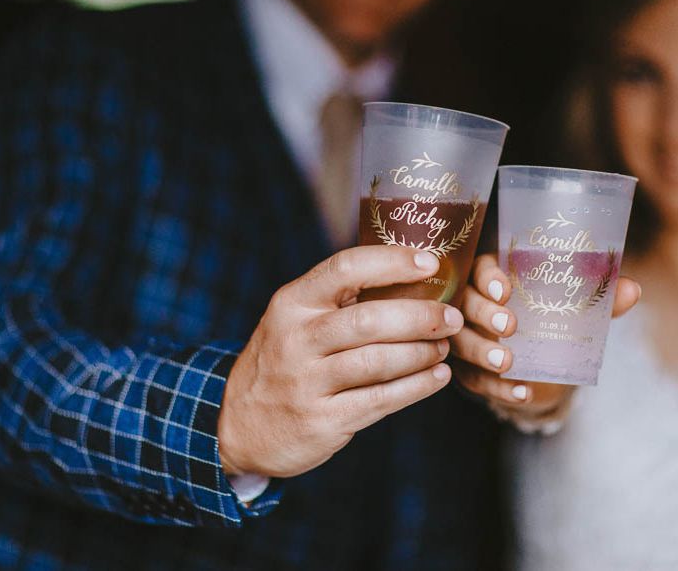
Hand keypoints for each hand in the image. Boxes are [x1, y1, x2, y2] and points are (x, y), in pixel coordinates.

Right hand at [218, 246, 462, 477]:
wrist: (237, 424)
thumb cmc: (281, 362)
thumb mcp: (292, 321)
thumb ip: (336, 301)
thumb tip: (409, 279)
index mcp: (292, 303)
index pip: (344, 269)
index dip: (391, 262)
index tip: (430, 263)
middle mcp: (296, 339)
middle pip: (368, 319)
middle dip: (420, 316)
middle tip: (451, 316)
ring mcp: (306, 382)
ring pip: (378, 361)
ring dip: (421, 353)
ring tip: (444, 347)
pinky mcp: (321, 420)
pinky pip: (379, 400)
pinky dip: (416, 387)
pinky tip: (436, 377)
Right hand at [451, 253, 640, 419]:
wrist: (536, 357)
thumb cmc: (547, 318)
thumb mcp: (569, 306)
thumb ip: (596, 299)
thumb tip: (631, 290)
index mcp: (491, 277)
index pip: (480, 270)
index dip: (488, 279)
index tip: (506, 290)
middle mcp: (470, 304)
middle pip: (464, 304)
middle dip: (484, 314)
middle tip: (509, 326)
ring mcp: (464, 337)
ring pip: (460, 342)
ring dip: (482, 352)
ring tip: (507, 362)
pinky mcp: (466, 368)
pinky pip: (472, 379)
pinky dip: (496, 388)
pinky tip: (521, 392)